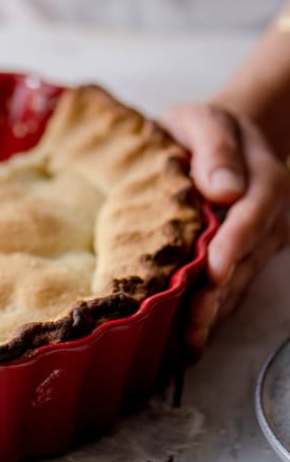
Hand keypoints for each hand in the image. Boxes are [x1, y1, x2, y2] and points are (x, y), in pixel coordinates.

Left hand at [161, 104, 289, 349]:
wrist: (221, 134)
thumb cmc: (203, 127)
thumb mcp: (204, 121)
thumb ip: (215, 148)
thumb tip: (224, 189)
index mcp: (262, 179)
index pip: (251, 216)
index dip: (233, 246)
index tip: (213, 272)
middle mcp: (270, 214)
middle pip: (248, 258)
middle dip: (222, 293)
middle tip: (194, 323)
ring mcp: (262, 238)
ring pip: (243, 278)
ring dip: (219, 310)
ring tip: (190, 340)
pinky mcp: (248, 254)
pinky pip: (236, 284)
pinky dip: (217, 309)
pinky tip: (193, 335)